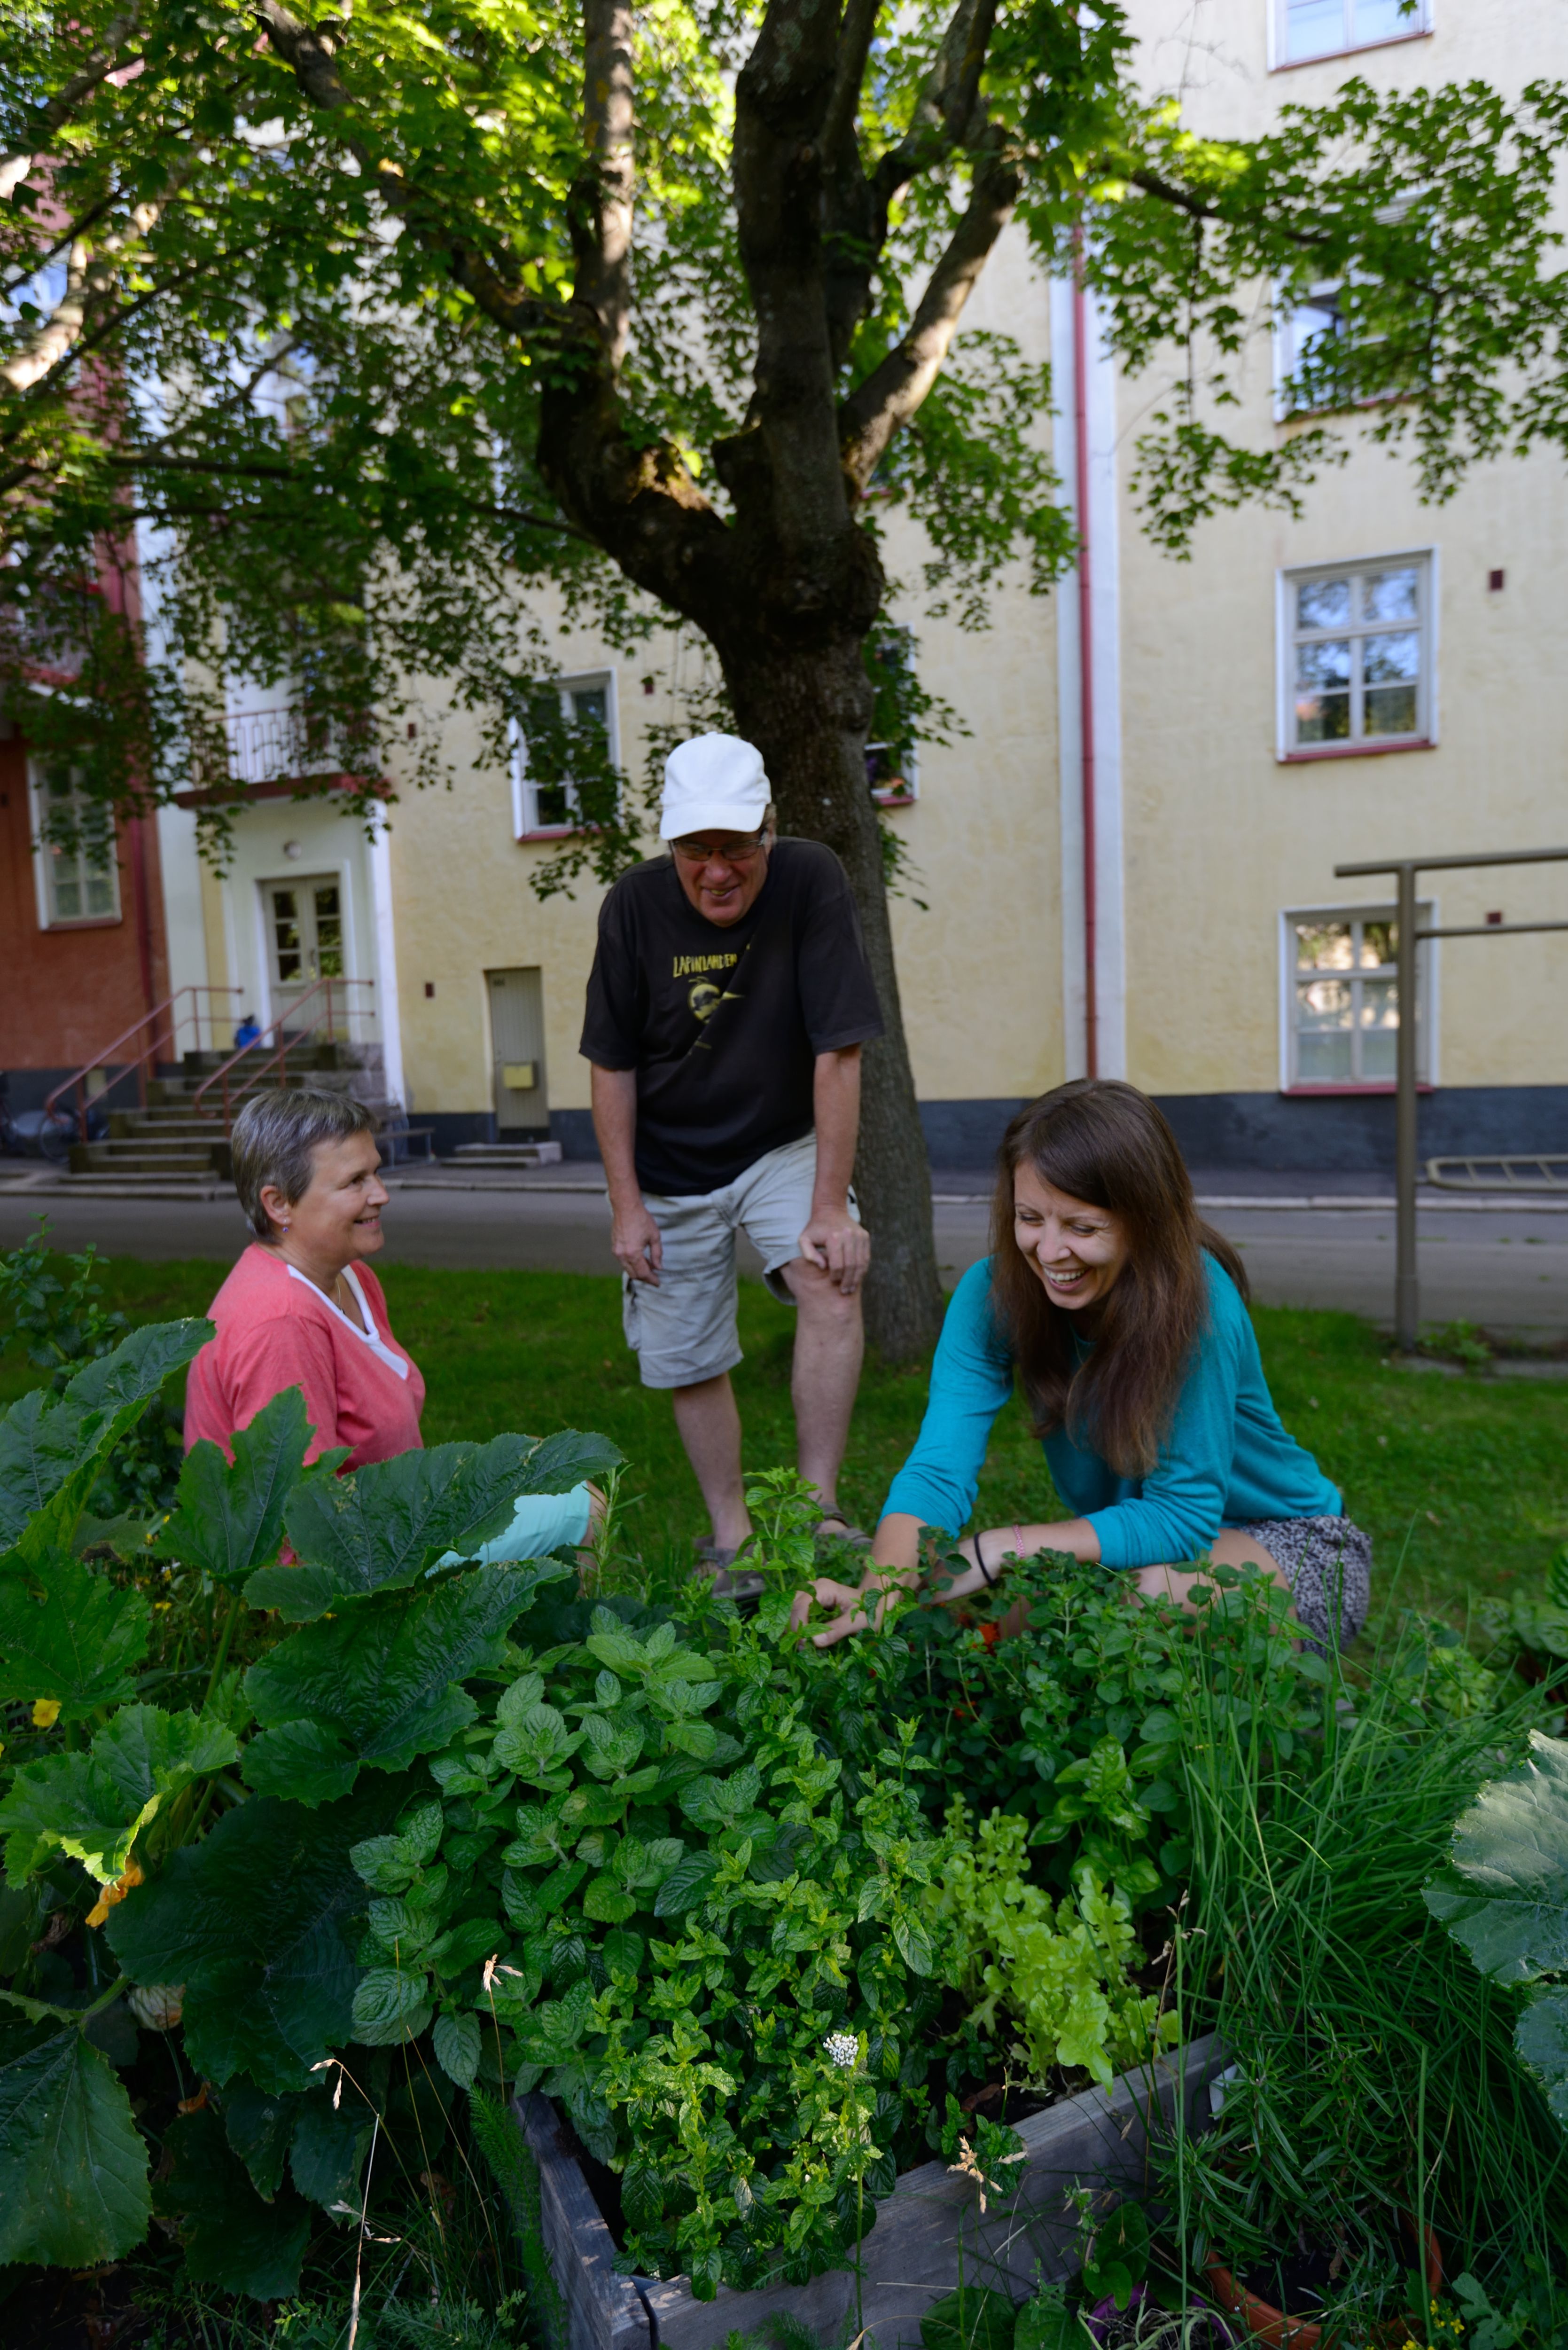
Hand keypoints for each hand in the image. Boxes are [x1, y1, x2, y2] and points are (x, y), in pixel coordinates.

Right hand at [610, 1198, 662, 1283]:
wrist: (626, 1207)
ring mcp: (616, 1252)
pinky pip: (623, 1262)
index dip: (651, 1280)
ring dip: (638, 1271)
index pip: (643, 1273)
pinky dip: (632, 1264)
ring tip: (650, 1266)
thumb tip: (658, 1267)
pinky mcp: (614, 1247)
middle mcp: (622, 1255)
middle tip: (655, 1277)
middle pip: (634, 1274)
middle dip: (645, 1278)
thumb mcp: (654, 1236)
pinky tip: (641, 1259)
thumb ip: (656, 1254)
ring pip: (628, 1269)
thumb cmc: (641, 1219)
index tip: (658, 1283)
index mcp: (633, 1253)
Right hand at [789, 1572, 906, 1646]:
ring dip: (793, 1626)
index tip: (803, 1644)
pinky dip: (798, 1626)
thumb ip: (837, 1630)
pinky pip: (798, 1612)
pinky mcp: (812, 1602)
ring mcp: (811, 1594)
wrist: (878, 1600)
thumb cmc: (871, 1609)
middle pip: (792, 1605)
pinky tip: (804, 1639)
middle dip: (792, 1626)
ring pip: (792, 1608)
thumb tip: (814, 1642)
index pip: (801, 1605)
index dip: (798, 1625)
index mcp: (824, 1588)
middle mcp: (814, 1587)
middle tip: (800, 1647)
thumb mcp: (858, 1621)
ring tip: (801, 1644)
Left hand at [797, 1203, 869, 1295]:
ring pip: (861, 1262)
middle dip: (848, 1280)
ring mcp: (859, 1235)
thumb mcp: (804, 1238)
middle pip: (851, 1265)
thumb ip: (808, 1254)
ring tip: (852, 1288)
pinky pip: (866, 1257)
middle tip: (845, 1291)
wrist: (831, 1209)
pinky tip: (858, 1277)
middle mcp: (848, 1235)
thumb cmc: (815, 1227)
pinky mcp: (865, 1236)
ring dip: (857, 1277)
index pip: (837, 1263)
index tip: (833, 1282)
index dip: (836, 1276)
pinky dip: (863, 1269)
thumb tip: (822, 1267)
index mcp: (833, 1237)